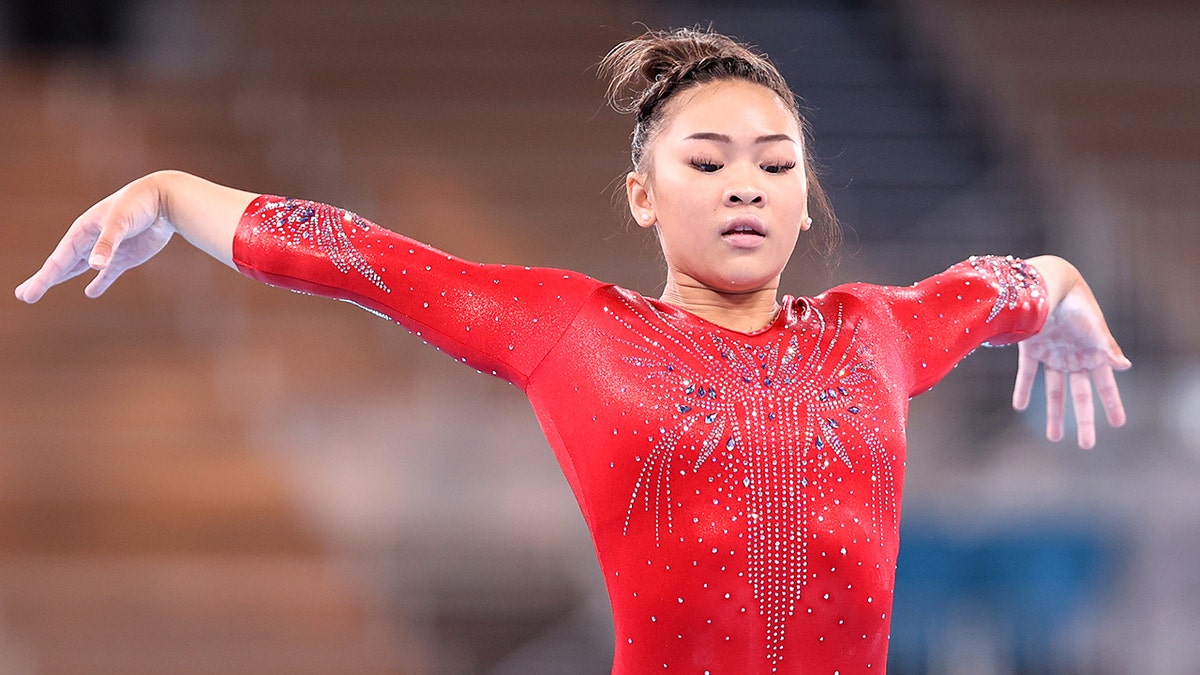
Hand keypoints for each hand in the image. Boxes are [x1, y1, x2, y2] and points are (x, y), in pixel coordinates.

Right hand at [15, 171, 251, 302]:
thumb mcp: (120, 222)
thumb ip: (107, 243)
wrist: (164, 199)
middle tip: (23, 296)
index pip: (57, 260)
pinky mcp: (126, 257)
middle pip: (62, 265)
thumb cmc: (138, 204)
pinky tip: (91, 292)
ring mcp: (107, 250)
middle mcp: (90, 241)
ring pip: (78, 268)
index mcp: (82, 231)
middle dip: (43, 280)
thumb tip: (93, 266)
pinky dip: (100, 283)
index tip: (26, 295)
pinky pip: (108, 274)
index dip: (42, 279)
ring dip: (62, 279)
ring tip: (43, 288)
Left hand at [1012, 281, 1130, 448]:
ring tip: (1055, 437)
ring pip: (1053, 391)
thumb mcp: (1094, 327)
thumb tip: (1125, 366)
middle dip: (1084, 420)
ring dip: (1054, 413)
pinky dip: (1023, 389)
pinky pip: (1027, 374)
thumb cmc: (1077, 303)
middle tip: (1087, 445)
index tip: (1118, 424)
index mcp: (1093, 354)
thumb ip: (1106, 347)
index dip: (1112, 404)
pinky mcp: (1031, 349)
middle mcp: (1073, 359)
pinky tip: (1020, 406)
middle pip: (1080, 395)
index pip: (1105, 386)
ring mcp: (1052, 355)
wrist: (1047, 283)